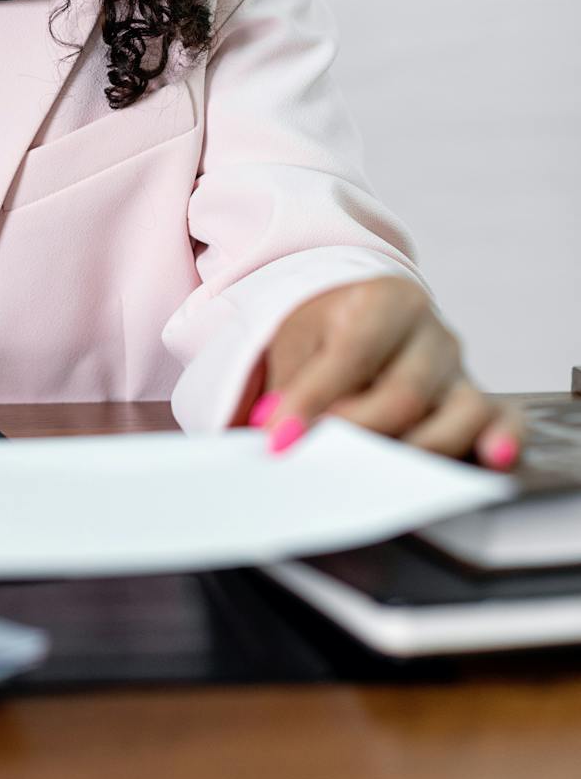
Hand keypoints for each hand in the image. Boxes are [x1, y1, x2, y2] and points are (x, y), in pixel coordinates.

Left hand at [242, 276, 523, 467]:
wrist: (360, 308)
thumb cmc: (326, 328)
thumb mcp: (298, 338)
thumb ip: (291, 386)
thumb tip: (275, 436)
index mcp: (384, 301)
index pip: (351, 355)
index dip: (313, 399)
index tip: (278, 438)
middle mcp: (431, 333)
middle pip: (404, 394)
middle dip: (359, 433)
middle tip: (320, 461)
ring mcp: (459, 369)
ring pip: (460, 412)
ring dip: (418, 450)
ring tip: (381, 478)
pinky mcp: (478, 399)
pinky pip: (503, 419)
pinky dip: (501, 440)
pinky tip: (491, 458)